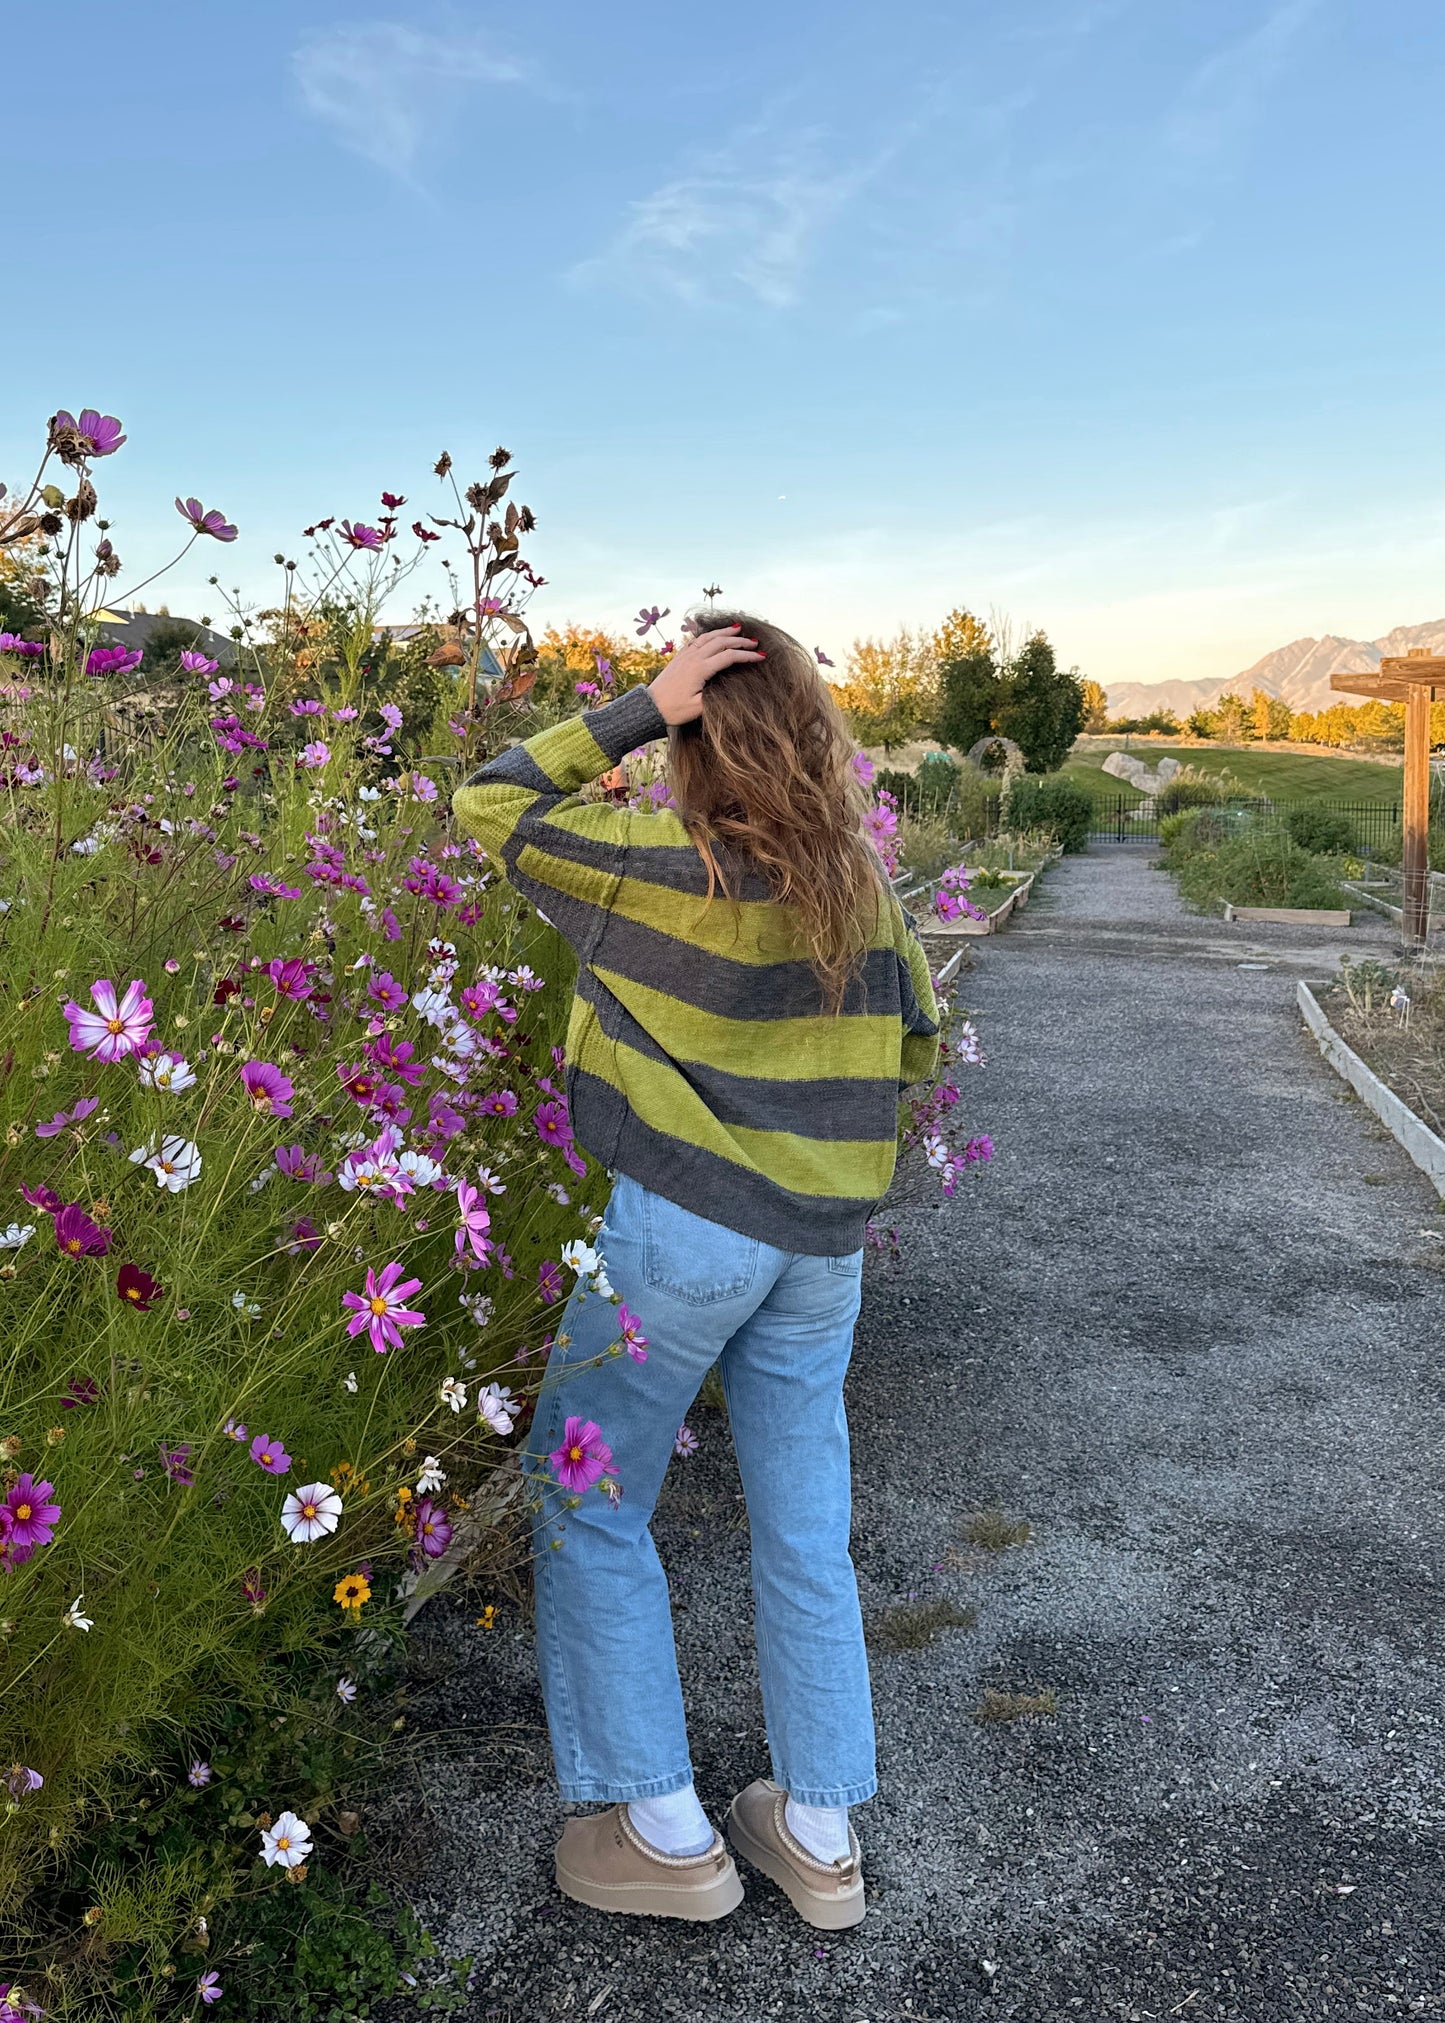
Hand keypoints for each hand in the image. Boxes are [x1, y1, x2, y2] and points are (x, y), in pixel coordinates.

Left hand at [646, 625, 761, 725]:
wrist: (650, 707)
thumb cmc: (674, 710)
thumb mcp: (697, 708)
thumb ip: (716, 697)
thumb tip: (732, 688)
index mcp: (700, 669)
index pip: (729, 656)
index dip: (747, 656)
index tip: (761, 657)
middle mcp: (693, 657)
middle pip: (721, 642)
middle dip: (740, 640)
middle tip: (755, 642)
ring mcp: (685, 655)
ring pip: (708, 637)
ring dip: (725, 632)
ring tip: (738, 628)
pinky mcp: (679, 657)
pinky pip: (697, 639)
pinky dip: (709, 634)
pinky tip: (715, 634)